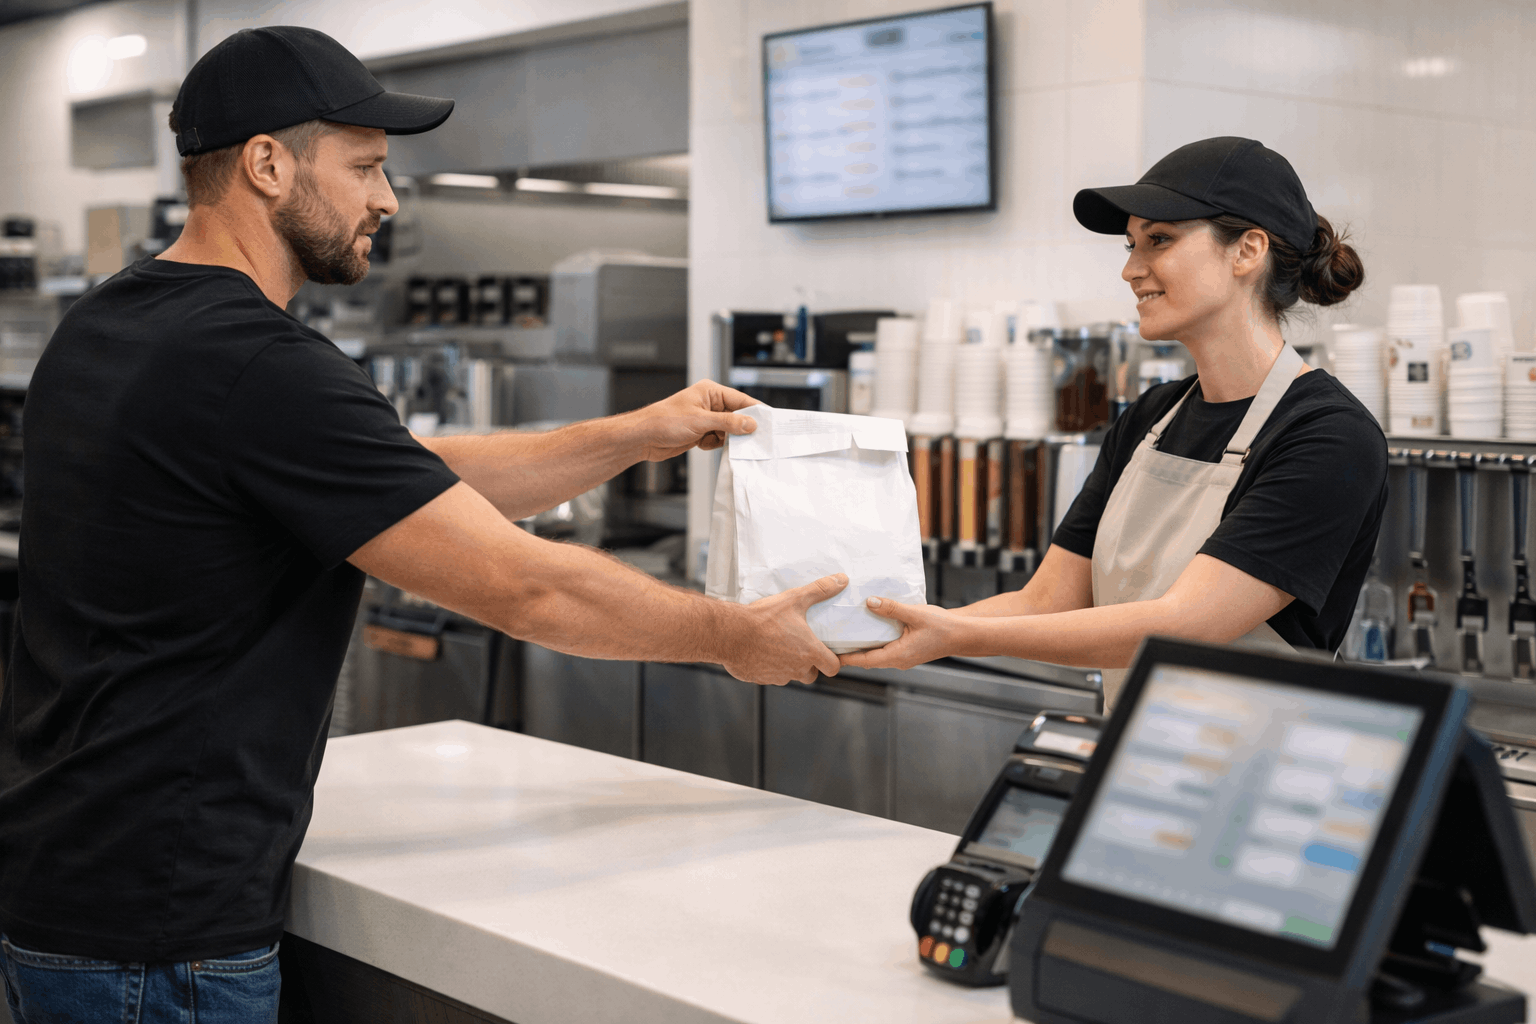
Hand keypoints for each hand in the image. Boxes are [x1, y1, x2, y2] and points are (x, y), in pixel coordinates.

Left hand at [629, 380, 759, 461]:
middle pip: (737, 416)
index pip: (741, 400)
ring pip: (729, 431)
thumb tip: (751, 424)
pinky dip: (714, 445)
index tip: (770, 423)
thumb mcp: (700, 421)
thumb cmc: (664, 421)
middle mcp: (710, 403)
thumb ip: (728, 423)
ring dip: (725, 439)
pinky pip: (718, 440)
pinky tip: (701, 444)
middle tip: (750, 440)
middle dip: (740, 429)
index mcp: (710, 392)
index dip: (756, 412)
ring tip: (712, 440)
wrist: (643, 438)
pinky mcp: (701, 432)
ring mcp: (705, 419)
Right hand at [720, 574, 846, 685]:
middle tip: (799, 646)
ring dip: (787, 665)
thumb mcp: (794, 599)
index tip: (827, 652)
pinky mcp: (760, 679)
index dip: (832, 661)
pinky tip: (760, 651)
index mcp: (809, 652)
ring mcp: (777, 677)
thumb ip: (820, 590)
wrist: (730, 633)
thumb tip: (841, 579)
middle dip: (808, 664)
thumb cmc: (763, 618)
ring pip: (789, 675)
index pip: (833, 668)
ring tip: (777, 645)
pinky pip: (769, 677)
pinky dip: (768, 667)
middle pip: (811, 675)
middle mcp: (796, 669)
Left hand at [838, 597, 964, 669]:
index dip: (845, 658)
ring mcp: (902, 657)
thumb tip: (869, 602)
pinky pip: (884, 648)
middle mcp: (897, 660)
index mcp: (897, 656)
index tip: (828, 652)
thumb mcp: (914, 614)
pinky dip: (873, 641)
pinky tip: (867, 627)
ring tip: (844, 632)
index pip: (864, 661)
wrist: (963, 634)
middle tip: (830, 639)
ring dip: (861, 646)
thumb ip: (891, 608)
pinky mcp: (906, 650)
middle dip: (849, 651)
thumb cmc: (942, 626)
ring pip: (875, 654)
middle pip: (866, 659)